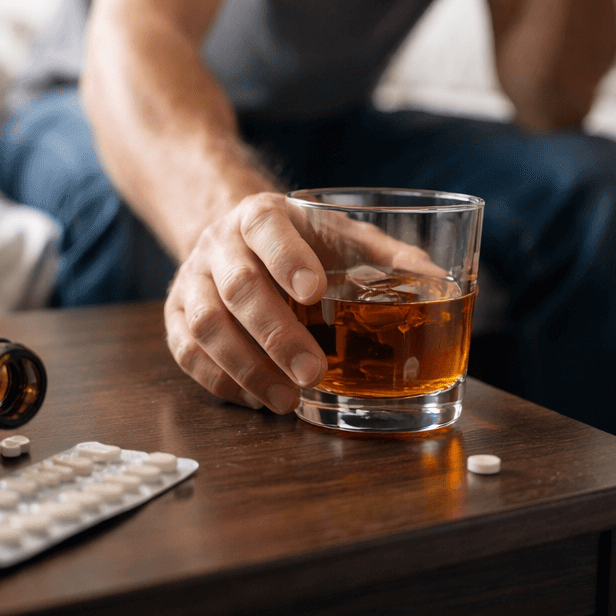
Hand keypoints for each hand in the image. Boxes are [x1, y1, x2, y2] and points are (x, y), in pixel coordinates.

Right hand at [163, 192, 442, 413]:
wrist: (233, 234)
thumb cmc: (301, 242)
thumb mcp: (342, 234)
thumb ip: (388, 256)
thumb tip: (439, 283)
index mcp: (261, 214)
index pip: (268, 230)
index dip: (287, 259)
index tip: (315, 291)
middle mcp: (219, 243)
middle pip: (236, 286)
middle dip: (275, 333)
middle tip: (312, 371)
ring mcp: (192, 278)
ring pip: (205, 324)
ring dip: (246, 366)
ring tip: (286, 401)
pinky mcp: (176, 314)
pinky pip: (187, 352)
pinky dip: (221, 381)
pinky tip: (256, 398)